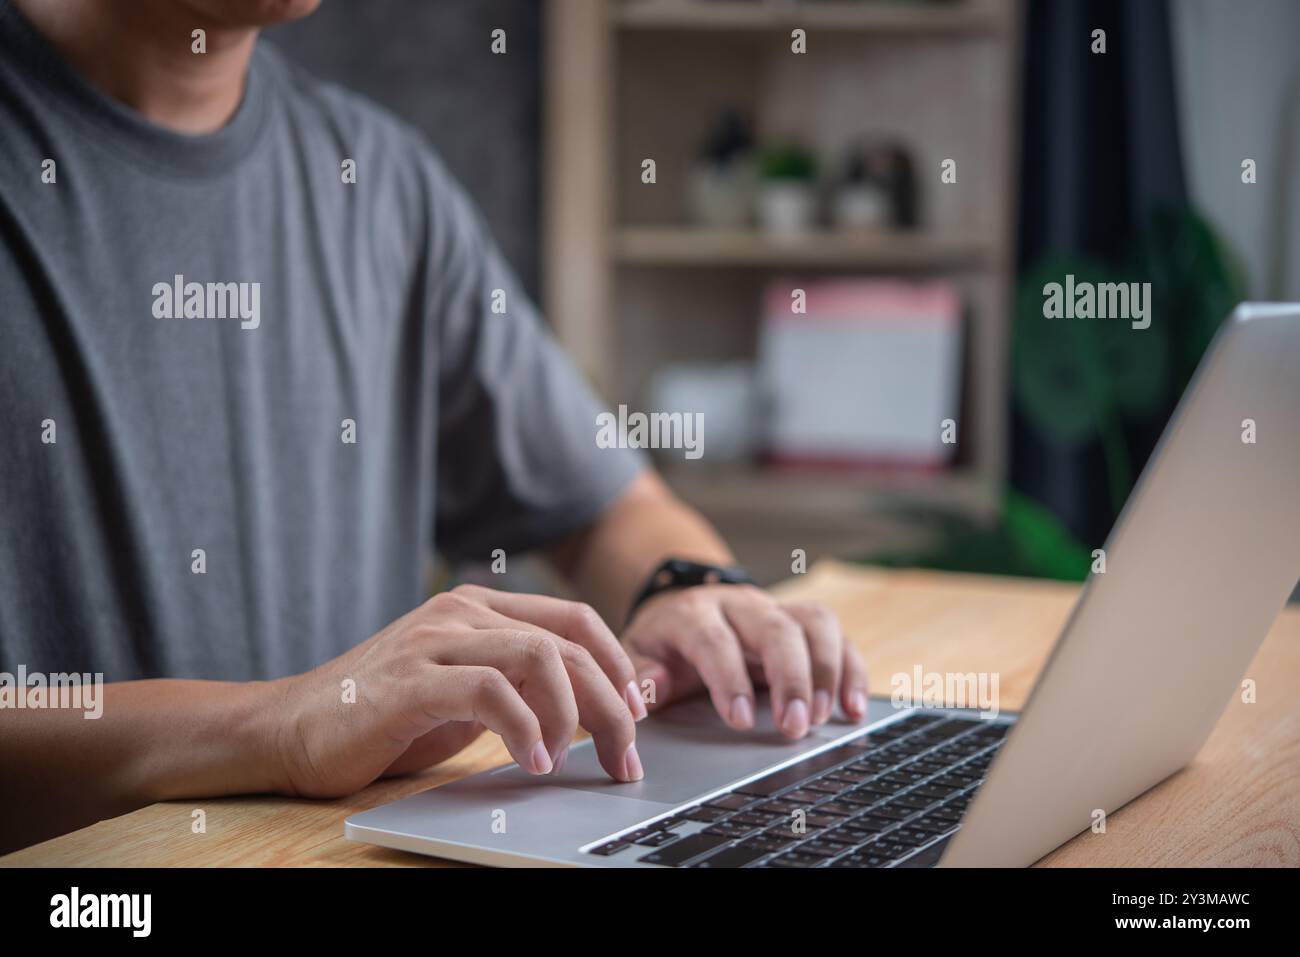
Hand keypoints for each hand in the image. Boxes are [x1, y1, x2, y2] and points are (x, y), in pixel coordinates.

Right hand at [269, 585, 645, 796]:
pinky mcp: (410, 681)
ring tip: (582, 760)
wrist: (288, 729)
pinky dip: (523, 728)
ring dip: (576, 715)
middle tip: (626, 754)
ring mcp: (434, 641)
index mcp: (479, 609)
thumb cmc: (379, 717)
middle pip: (567, 644)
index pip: (572, 618)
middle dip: (611, 702)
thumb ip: (514, 685)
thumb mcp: (462, 693)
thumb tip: (585, 710)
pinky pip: (489, 692)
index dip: (615, 661)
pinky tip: (533, 761)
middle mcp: (461, 613)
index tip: (636, 708)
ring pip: (539, 658)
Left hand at [622, 584, 868, 738]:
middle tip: (794, 726)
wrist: (684, 603)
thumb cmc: (665, 641)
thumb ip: (639, 673)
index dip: (729, 679)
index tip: (738, 720)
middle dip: (790, 678)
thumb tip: (650, 691)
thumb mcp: (638, 652)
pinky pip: (838, 637)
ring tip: (825, 717)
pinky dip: (851, 671)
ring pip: (815, 623)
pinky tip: (852, 708)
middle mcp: (742, 606)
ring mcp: (777, 610)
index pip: (717, 640)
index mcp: (695, 613)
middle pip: (776, 628)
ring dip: (826, 671)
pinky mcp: (803, 623)